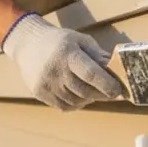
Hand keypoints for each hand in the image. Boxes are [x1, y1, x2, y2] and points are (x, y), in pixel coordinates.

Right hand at [1, 13, 123, 111]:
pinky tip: (79, 96)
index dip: (107, 84)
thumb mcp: (80, 40)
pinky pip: (64, 106)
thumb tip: (118, 69)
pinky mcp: (40, 93)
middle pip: (85, 91)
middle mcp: (56, 70)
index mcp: (68, 54)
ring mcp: (46, 84)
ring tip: (94, 92)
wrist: (28, 44)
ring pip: (76, 101)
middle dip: (102, 94)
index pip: (90, 74)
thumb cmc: (60, 42)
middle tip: (112, 93)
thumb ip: (98, 55)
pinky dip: (76, 104)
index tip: (119, 90)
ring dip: (89, 100)